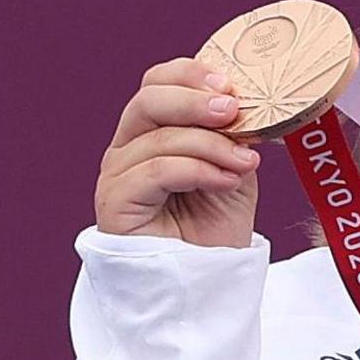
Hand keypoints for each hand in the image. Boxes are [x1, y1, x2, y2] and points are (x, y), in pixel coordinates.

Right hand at [93, 59, 261, 246]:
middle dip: (196, 100)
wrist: (205, 285)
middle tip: (233, 111)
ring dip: (211, 146)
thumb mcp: (233, 167)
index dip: (191, 74)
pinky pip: (157, 170)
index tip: (231, 85)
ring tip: (245, 163)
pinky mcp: (114, 204)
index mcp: (151, 133)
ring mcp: (117, 175)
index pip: (157, 82)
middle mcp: (127, 149)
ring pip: (160, 137)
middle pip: (148, 99)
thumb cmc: (214, 229)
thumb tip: (242, 99)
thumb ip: (231, 133)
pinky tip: (226, 182)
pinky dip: (198, 170)